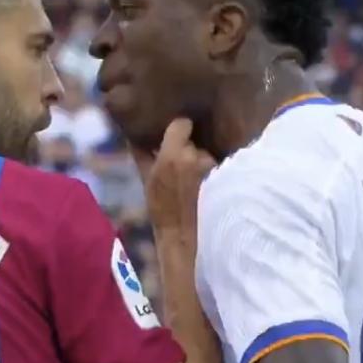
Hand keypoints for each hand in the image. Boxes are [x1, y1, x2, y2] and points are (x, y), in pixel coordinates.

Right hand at [144, 118, 216, 235]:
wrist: (186, 238)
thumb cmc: (162, 211)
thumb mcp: (146, 182)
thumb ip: (142, 155)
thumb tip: (133, 135)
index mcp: (173, 155)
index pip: (181, 124)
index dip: (179, 130)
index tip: (177, 137)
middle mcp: (197, 156)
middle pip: (195, 140)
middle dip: (190, 149)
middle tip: (185, 165)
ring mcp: (215, 167)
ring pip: (208, 154)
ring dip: (204, 162)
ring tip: (199, 178)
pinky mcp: (229, 176)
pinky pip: (221, 164)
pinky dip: (216, 170)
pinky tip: (211, 183)